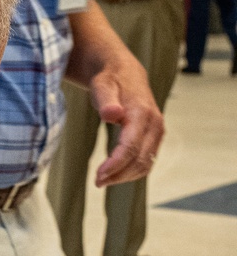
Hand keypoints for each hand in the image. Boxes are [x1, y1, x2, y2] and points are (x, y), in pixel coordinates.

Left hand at [91, 52, 163, 186]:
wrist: (125, 72)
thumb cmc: (110, 79)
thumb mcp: (102, 86)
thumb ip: (106, 101)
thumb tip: (112, 114)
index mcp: (142, 113)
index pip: (131, 147)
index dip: (116, 165)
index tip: (99, 176)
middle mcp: (155, 123)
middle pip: (140, 160)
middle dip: (119, 175)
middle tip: (97, 182)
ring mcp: (157, 131)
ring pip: (146, 163)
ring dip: (125, 176)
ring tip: (103, 180)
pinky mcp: (155, 136)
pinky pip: (146, 159)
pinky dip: (132, 170)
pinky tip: (115, 173)